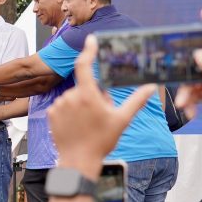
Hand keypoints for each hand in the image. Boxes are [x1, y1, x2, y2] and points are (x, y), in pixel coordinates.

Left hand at [47, 36, 155, 177]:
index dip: (88, 51)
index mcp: (87, 95)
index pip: (85, 65)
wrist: (78, 161)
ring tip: (87, 124)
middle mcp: (70, 97)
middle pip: (84, 88)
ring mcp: (58, 105)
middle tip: (99, 115)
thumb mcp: (122, 120)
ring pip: (73, 98)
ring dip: (80, 105)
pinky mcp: (50, 114)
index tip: (91, 40)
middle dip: (92, 97)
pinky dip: (69, 112)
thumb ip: (136, 101)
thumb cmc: (101, 141)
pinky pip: (63, 106)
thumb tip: (151, 87)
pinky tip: (76, 126)